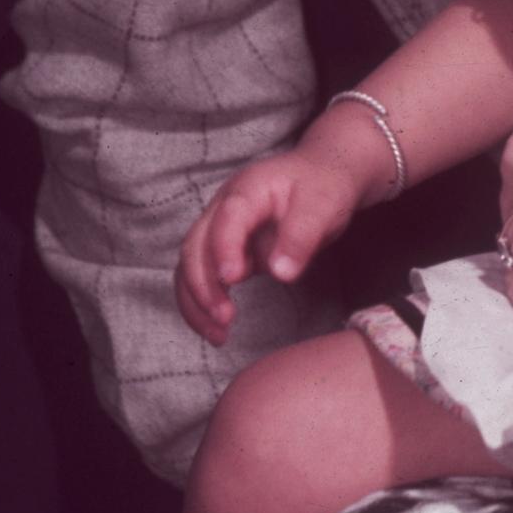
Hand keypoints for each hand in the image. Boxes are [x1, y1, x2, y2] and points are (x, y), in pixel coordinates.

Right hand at [175, 139, 364, 343]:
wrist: (322, 176)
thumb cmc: (322, 187)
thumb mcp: (323, 206)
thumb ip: (302, 236)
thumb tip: (281, 272)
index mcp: (248, 190)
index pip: (227, 219)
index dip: (224, 248)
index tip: (232, 279)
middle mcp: (223, 208)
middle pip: (195, 245)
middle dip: (203, 285)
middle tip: (224, 319)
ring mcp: (219, 229)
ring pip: (190, 266)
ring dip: (196, 302)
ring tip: (219, 335)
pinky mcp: (223, 250)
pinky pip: (200, 278)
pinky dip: (202, 304)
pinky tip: (218, 330)